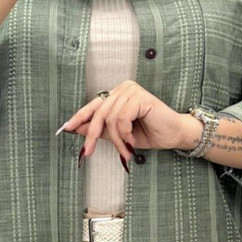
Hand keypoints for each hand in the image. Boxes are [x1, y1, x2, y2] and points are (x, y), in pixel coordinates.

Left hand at [56, 81, 184, 164]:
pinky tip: (133, 141)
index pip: (93, 105)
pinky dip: (125, 134)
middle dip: (93, 135)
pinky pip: (122, 118)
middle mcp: (123, 88)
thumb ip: (101, 130)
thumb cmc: (149, 133)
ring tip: (125, 151)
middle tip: (88, 152)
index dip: (79, 117)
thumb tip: (77, 129)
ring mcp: (131, 90)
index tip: (67, 129)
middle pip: (99, 112)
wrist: (174, 135)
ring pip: (110, 119)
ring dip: (116, 140)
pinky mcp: (140, 97)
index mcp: (117, 94)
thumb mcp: (119, 135)